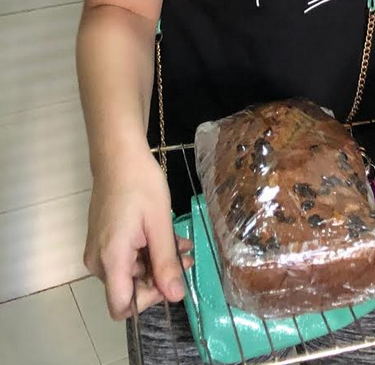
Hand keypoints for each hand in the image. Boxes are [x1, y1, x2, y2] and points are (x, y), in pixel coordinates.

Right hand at [83, 146, 192, 319]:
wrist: (119, 157)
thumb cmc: (140, 185)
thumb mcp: (160, 223)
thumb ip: (166, 262)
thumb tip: (176, 296)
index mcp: (110, 259)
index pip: (121, 306)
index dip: (148, 301)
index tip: (171, 279)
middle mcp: (99, 261)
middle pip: (128, 289)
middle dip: (160, 278)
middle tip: (185, 258)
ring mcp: (100, 251)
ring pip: (131, 273)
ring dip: (158, 263)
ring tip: (182, 246)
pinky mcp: (105, 241)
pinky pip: (127, 258)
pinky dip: (148, 253)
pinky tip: (170, 239)